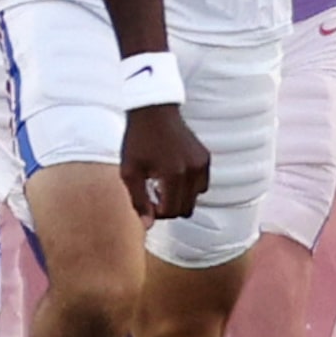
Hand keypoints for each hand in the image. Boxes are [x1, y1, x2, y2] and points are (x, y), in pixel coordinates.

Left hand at [121, 103, 211, 221]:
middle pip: (185, 209)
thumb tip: (147, 225)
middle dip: (168, 207)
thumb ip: (138, 200)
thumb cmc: (137, 140)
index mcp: (173, 175)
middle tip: (152, 192)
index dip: (155, 212)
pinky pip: (201, 184)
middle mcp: (193, 171)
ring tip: (161, 182)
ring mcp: (202, 164)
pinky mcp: (206, 158)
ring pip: (195, 198)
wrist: (153, 111)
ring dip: (179, 197)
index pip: (170, 212)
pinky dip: (188, 185)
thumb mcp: (129, 171)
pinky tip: (173, 173)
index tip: (145, 199)